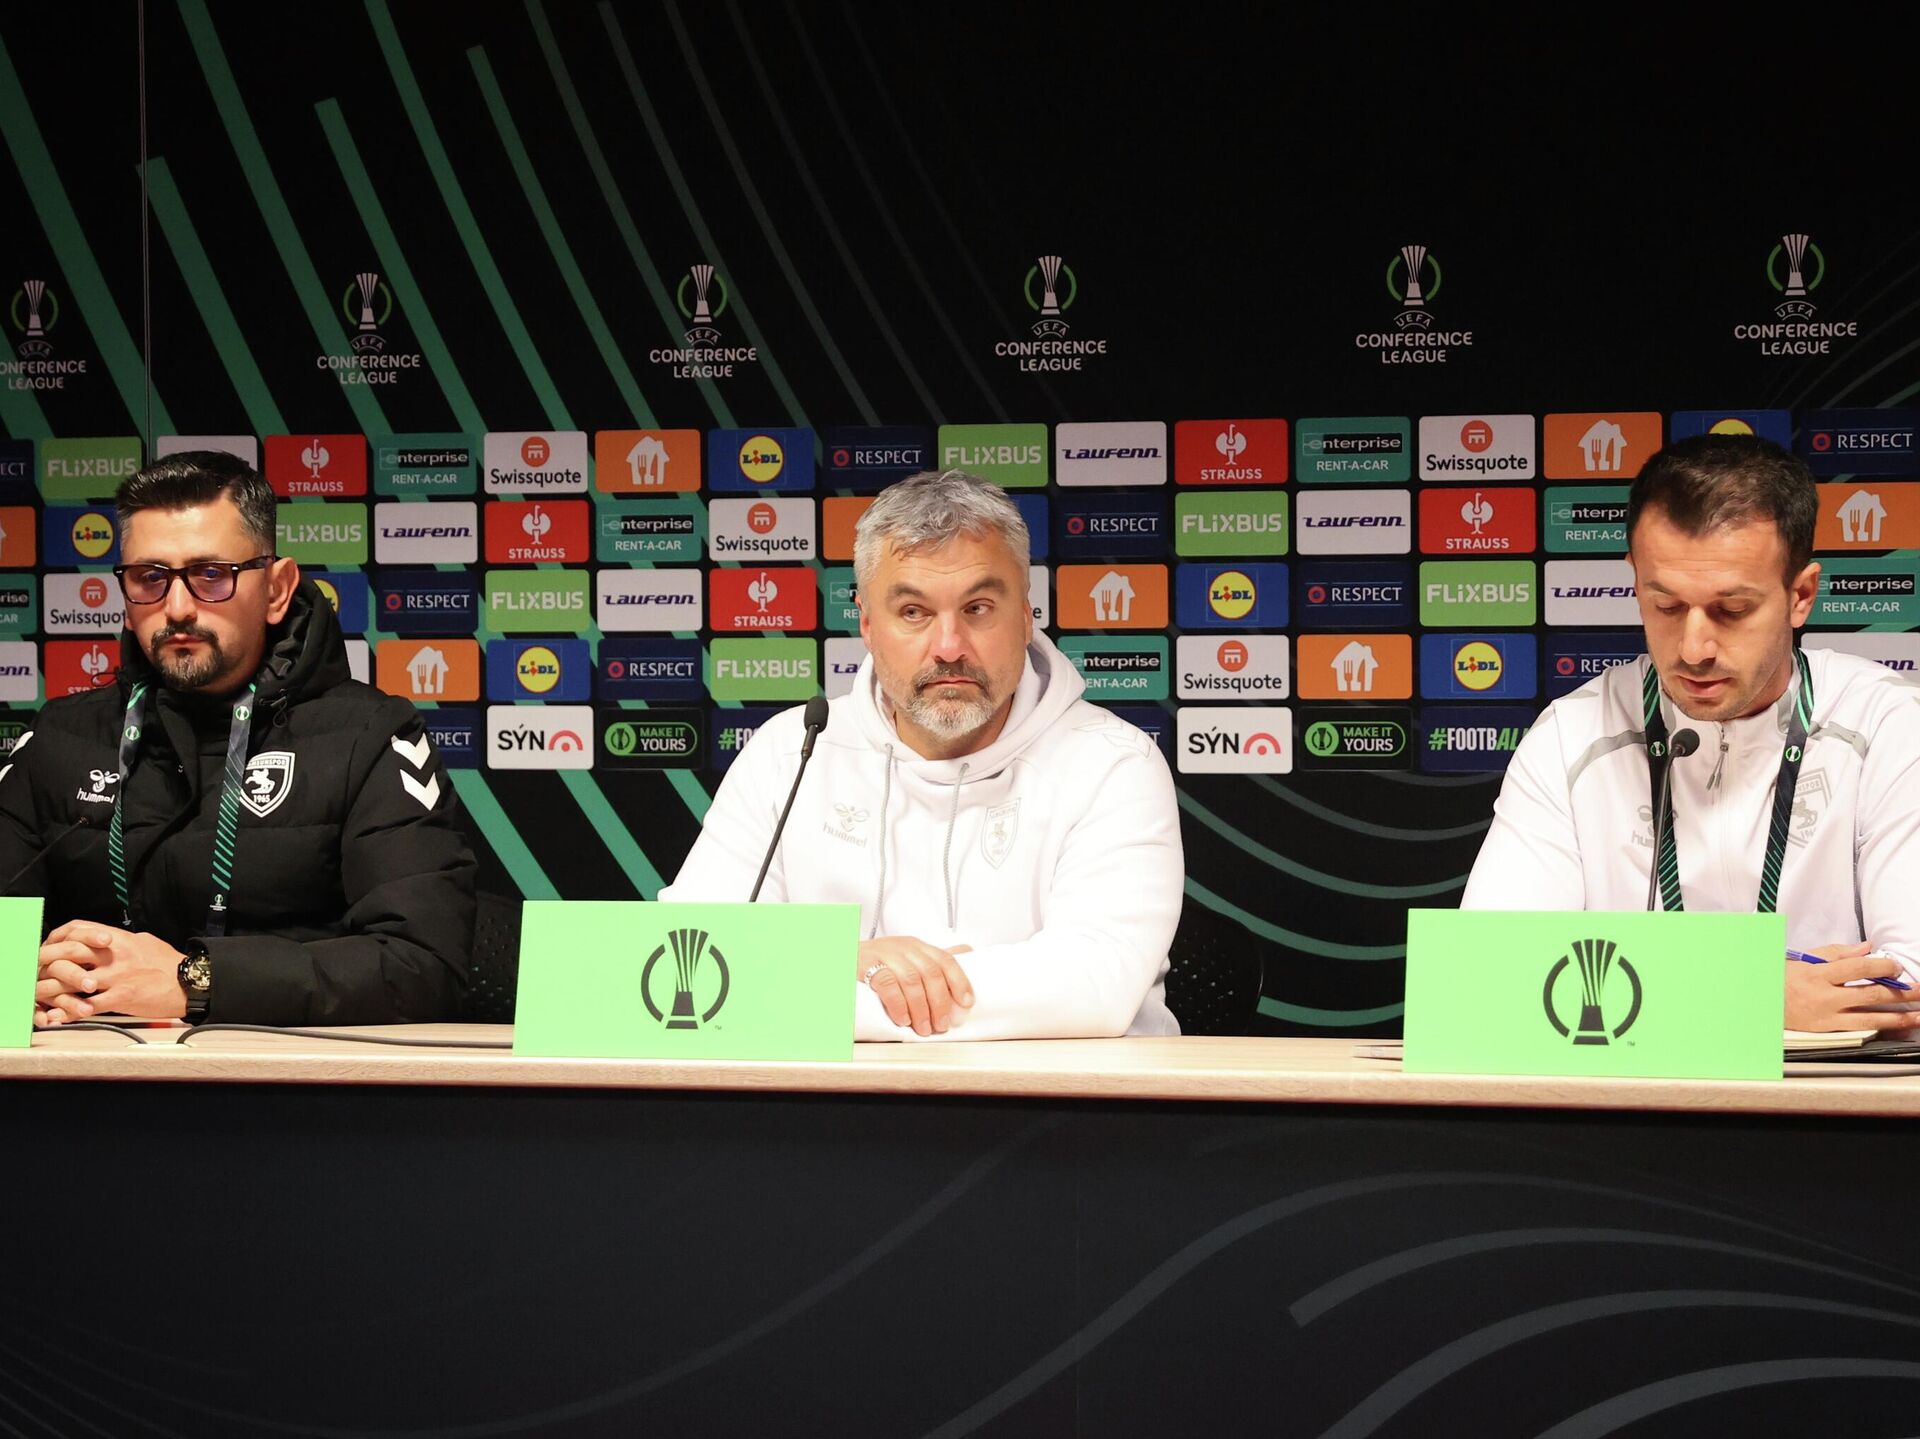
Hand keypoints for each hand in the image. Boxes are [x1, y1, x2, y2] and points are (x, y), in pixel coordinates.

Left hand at [34, 922, 187, 1026]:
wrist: (190, 982)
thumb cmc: (170, 964)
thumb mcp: (146, 942)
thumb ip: (124, 941)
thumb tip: (110, 940)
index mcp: (119, 940)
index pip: (80, 930)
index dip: (59, 938)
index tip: (52, 948)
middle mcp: (114, 955)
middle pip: (70, 953)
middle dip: (50, 964)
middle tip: (41, 974)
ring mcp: (117, 976)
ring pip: (73, 982)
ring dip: (55, 991)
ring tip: (44, 998)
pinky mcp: (122, 997)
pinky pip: (89, 1005)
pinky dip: (72, 1012)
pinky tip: (63, 1016)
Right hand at [858, 937, 973, 1035]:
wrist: (839, 957)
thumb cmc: (877, 963)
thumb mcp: (907, 958)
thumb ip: (933, 960)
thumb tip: (968, 953)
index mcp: (917, 947)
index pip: (945, 959)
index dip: (959, 981)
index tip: (966, 1003)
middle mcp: (904, 948)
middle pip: (931, 973)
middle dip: (940, 1002)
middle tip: (942, 1025)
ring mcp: (884, 954)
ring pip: (912, 980)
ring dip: (921, 1008)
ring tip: (924, 1028)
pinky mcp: (865, 965)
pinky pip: (886, 984)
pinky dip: (898, 1004)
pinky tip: (902, 1019)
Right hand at [1784, 943, 1916, 1031]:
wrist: (1760, 1003)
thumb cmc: (1782, 977)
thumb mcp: (1805, 959)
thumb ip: (1837, 952)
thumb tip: (1868, 948)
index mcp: (1818, 974)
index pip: (1857, 968)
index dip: (1881, 968)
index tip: (1895, 968)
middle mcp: (1825, 997)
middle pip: (1871, 995)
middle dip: (1901, 992)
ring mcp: (1828, 1017)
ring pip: (1871, 1018)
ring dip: (1900, 1017)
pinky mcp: (1829, 1031)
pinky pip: (1861, 1031)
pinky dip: (1884, 1029)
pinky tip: (1900, 1028)